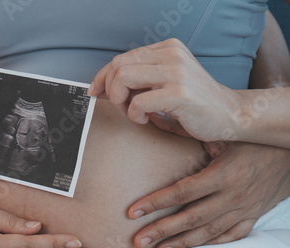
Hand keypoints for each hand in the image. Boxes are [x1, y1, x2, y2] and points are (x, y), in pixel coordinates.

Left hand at [88, 38, 242, 142]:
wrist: (231, 116)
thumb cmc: (194, 105)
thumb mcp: (165, 84)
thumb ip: (141, 81)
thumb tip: (104, 87)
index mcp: (167, 49)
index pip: (122, 58)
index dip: (102, 76)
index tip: (95, 92)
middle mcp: (171, 55)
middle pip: (118, 66)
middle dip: (110, 90)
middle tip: (121, 107)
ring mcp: (176, 72)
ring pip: (123, 78)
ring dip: (120, 101)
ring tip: (133, 113)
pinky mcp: (179, 93)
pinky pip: (138, 102)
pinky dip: (135, 115)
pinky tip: (147, 119)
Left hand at [129, 142, 289, 247]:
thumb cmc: (249, 139)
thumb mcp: (220, 134)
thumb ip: (187, 133)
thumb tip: (153, 118)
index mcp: (223, 174)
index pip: (182, 192)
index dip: (155, 203)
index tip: (133, 212)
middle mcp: (233, 196)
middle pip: (191, 218)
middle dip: (162, 230)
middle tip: (138, 240)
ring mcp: (244, 209)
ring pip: (209, 232)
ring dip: (182, 243)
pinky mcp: (252, 216)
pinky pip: (230, 236)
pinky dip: (210, 244)